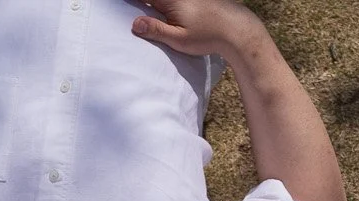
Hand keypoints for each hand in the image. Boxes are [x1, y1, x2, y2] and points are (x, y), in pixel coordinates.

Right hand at [131, 0, 267, 59]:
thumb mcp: (179, 38)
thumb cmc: (208, 36)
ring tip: (146, 9)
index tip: (120, 6)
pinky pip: (178, 1)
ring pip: (167, 1)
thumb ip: (156, 30)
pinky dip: (169, 7)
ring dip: (156, 6)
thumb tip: (134, 23)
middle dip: (145, 3)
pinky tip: (168, 14)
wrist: (238, 30)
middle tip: (134, 7)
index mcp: (171, 1)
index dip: (133, 1)